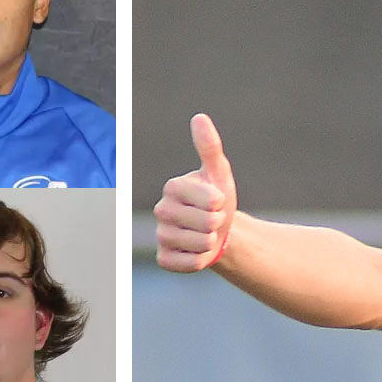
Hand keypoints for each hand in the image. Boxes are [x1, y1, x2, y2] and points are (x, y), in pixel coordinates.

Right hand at [154, 113, 236, 272]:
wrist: (220, 233)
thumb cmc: (218, 200)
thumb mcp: (219, 173)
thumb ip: (209, 147)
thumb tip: (199, 117)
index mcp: (172, 187)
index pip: (208, 200)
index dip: (220, 202)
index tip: (217, 201)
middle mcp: (161, 210)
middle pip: (205, 223)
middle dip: (218, 223)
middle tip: (213, 220)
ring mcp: (161, 235)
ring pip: (199, 244)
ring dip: (212, 242)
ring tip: (207, 235)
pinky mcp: (164, 258)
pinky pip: (189, 263)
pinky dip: (201, 260)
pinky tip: (198, 251)